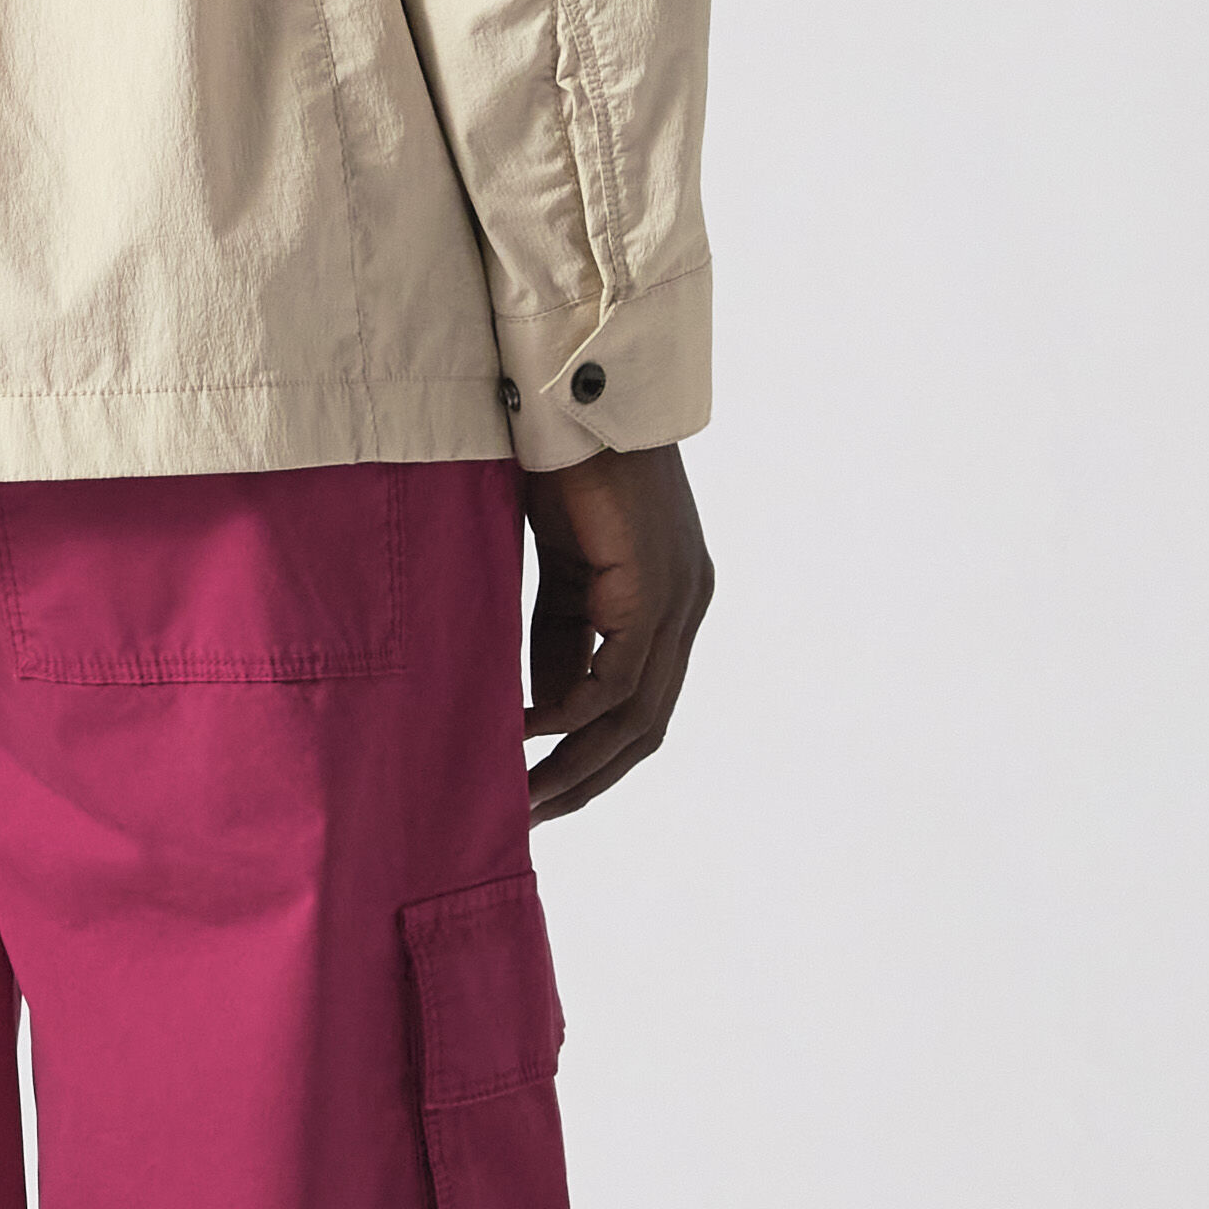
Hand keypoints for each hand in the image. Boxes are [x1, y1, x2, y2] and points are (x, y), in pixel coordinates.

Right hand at [519, 442, 710, 823]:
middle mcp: (686, 606)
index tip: (540, 789)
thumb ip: (558, 633)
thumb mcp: (559, 567)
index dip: (593, 754)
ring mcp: (676, 599)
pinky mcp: (652, 588)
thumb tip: (542, 706)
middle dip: (587, 778)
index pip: (639, 703)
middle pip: (645, 726)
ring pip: (635, 714)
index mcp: (667, 600)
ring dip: (578, 762)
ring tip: (522, 794)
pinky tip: (522, 729)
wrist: (573, 392)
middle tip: (529, 816)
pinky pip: (615, 677)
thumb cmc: (561, 463)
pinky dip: (569, 712)